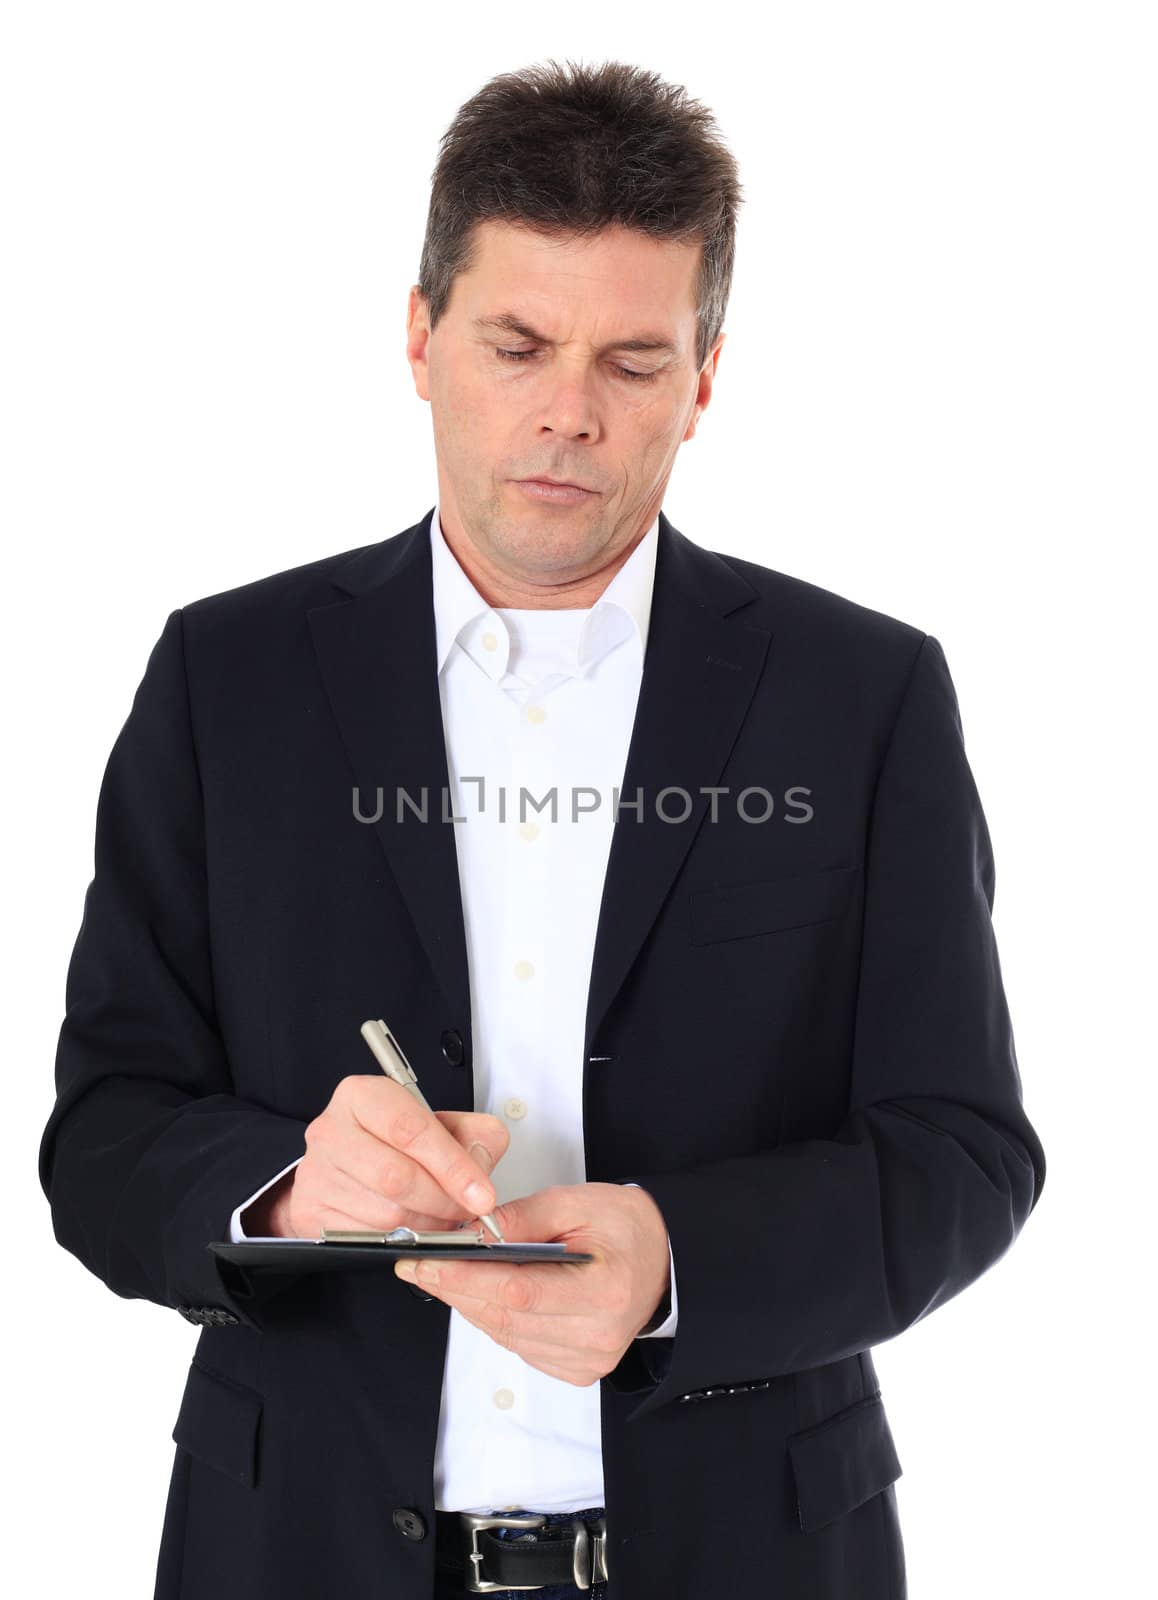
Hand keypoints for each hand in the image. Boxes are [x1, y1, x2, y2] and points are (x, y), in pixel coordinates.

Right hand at [252, 1075, 509, 1237]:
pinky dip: (401, 1242)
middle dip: (443, 1202)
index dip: (454, 1167)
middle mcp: (331, 1130)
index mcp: (362, 1096)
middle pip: (397, 1177)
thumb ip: (475, 1136)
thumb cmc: (397, 1142)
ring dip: (426, 1226)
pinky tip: (414, 1229)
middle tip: (466, 1210)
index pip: (412, 1130)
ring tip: (441, 1218)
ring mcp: (316, 1173)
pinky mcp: (311, 1211)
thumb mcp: (442, 1124)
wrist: (346, 1165)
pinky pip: (367, 1239)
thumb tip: (481, 1166)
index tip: (483, 1195)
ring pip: (385, 1215)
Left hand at [393, 1182, 671, 1386]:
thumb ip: (524, 1216)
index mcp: (606, 1292)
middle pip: (506, 1317)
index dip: (467, 1277)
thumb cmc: (628, 1228)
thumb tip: (472, 1232)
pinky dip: (493, 1319)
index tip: (427, 1260)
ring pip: (506, 1335)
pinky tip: (480, 1294)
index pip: (519, 1291)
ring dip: (468, 1304)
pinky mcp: (576, 1370)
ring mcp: (587, 1360)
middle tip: (418, 1264)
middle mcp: (598, 1336)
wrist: (664, 1260)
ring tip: (441, 1274)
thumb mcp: (580, 1202)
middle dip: (455, 1288)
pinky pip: (518, 1346)